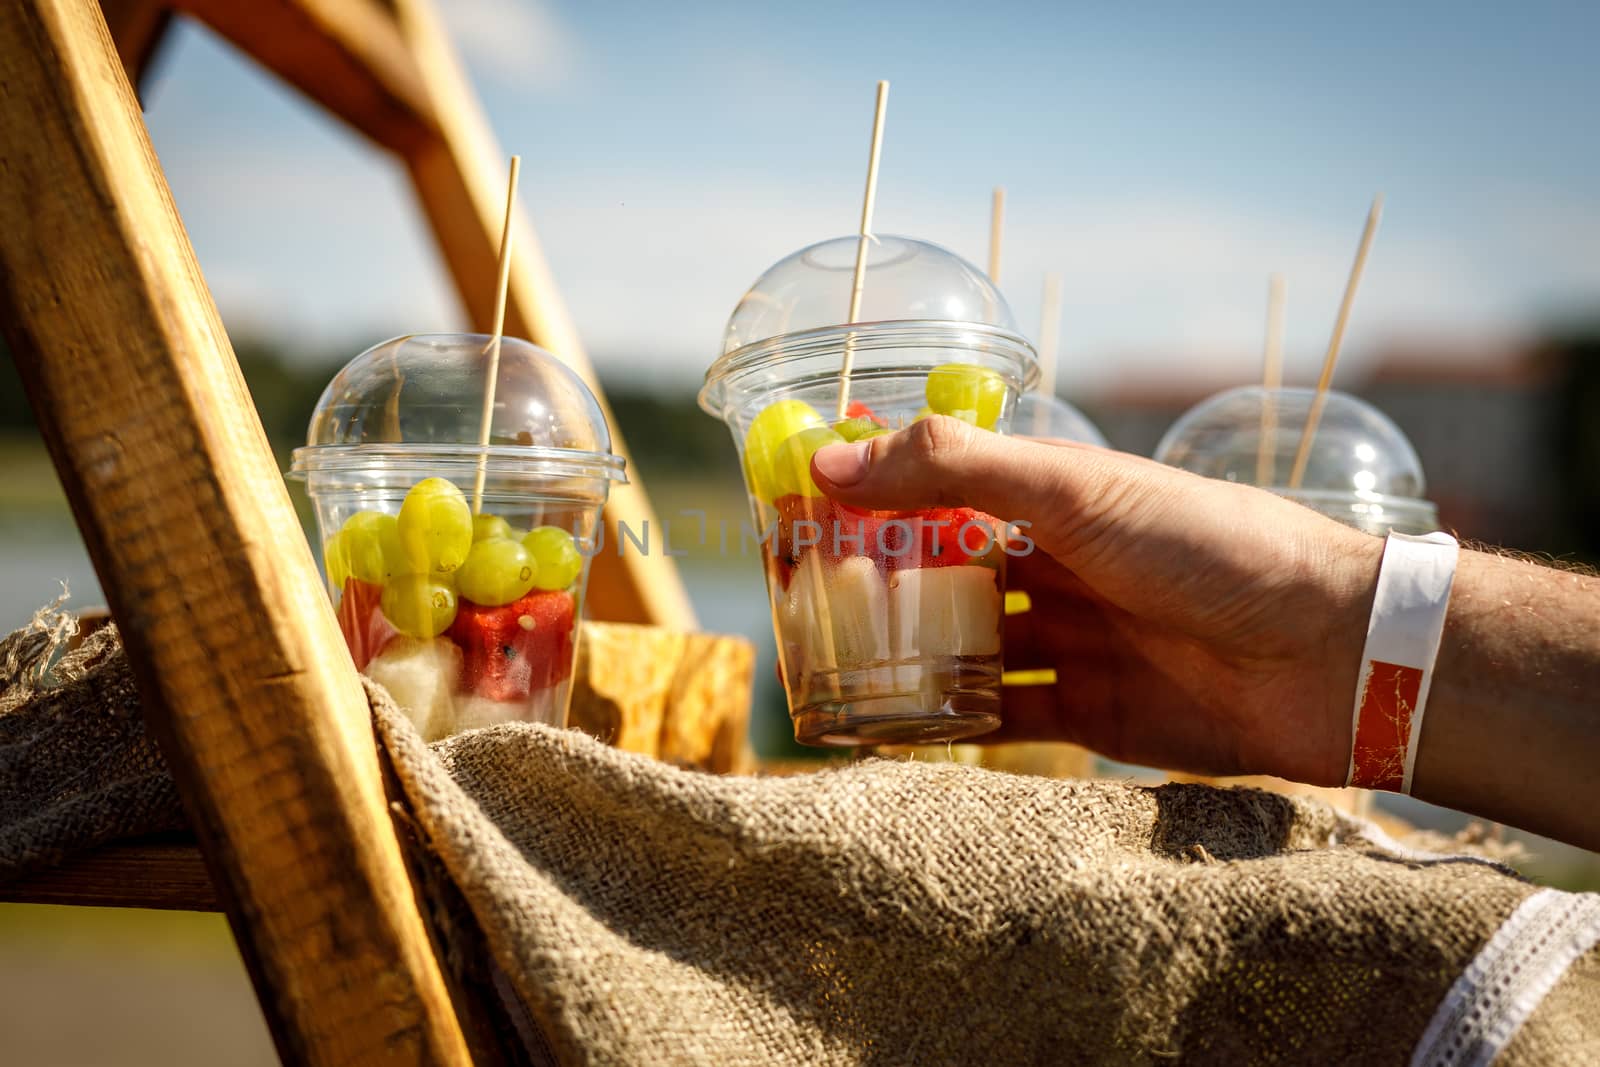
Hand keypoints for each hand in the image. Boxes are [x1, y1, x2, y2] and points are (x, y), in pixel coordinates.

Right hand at [812, 416, 1383, 784]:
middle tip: (798, 605)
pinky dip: (949, 722)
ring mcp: (1074, 642)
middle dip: (878, 589)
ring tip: (826, 673)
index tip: (798, 514)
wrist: (1327, 654)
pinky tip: (890, 730)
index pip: (944, 491)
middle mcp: (1059, 566)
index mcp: (1056, 498)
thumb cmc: (1207, 546)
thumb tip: (831, 458)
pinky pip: (1003, 718)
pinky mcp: (1091, 715)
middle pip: (946, 576)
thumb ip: (954, 469)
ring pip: (967, 650)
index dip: (876, 500)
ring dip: (905, 660)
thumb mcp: (1074, 488)